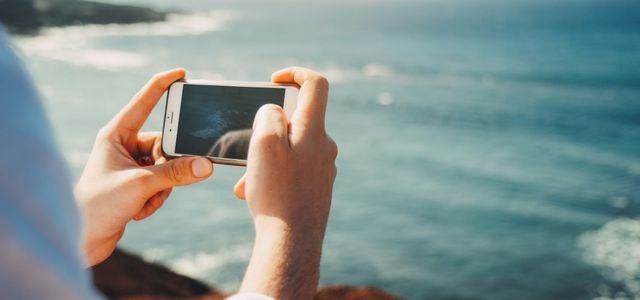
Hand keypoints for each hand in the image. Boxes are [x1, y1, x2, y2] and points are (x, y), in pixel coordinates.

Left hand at [75, 68, 213, 265]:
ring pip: (166, 167)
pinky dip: (156, 198)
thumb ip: (176, 173)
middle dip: (167, 167)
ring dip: (162, 188)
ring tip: (142, 201)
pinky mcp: (135, 184)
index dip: (163, 86)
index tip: (182, 73)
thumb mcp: (141, 185)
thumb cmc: (99, 206)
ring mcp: (130, 166)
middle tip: (157, 182)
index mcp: (116, 134)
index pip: (144, 103)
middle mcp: (123, 146)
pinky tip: (138, 211)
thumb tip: (206, 165)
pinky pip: (162, 183)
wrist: (83, 240)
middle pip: (165, 144)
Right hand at [234, 67, 337, 298]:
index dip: (295, 73)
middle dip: (267, 129)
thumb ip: (269, 116)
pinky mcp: (317, 187)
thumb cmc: (277, 192)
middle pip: (297, 119)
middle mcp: (324, 146)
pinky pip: (292, 170)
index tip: (273, 80)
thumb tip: (275, 111)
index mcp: (315, 130)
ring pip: (290, 149)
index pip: (316, 84)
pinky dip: (272, 175)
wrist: (292, 243)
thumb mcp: (264, 143)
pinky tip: (254, 194)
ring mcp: (323, 168)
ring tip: (246, 181)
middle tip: (248, 147)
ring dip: (264, 158)